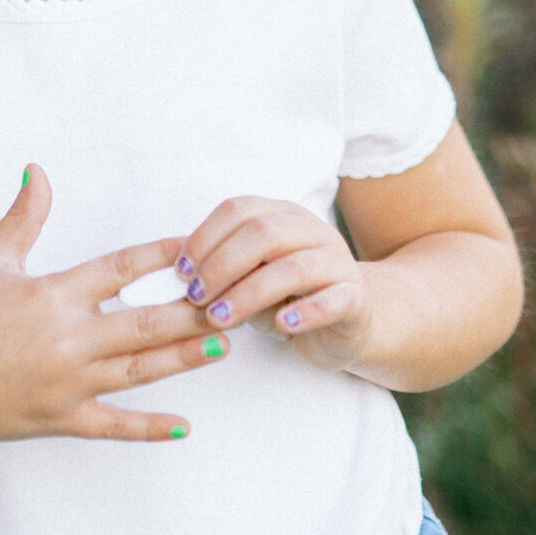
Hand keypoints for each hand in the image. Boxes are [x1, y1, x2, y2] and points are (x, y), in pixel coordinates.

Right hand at [0, 166, 227, 444]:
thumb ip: (24, 217)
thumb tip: (38, 169)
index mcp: (52, 293)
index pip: (122, 266)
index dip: (164, 254)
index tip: (199, 244)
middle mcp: (66, 338)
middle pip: (146, 321)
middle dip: (194, 311)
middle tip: (236, 299)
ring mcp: (65, 383)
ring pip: (141, 371)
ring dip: (184, 357)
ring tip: (224, 345)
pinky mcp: (58, 419)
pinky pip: (114, 425)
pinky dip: (150, 427)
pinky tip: (185, 426)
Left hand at [176, 197, 372, 372]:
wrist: (349, 319)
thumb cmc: (287, 296)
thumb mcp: (250, 277)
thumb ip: (223, 269)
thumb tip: (180, 274)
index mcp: (281, 215)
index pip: (239, 209)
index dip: (204, 238)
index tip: (180, 273)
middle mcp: (311, 230)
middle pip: (264, 233)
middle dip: (222, 265)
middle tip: (195, 299)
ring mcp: (337, 261)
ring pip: (295, 267)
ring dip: (250, 293)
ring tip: (220, 318)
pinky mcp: (356, 297)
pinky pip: (334, 299)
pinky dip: (307, 311)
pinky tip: (282, 325)